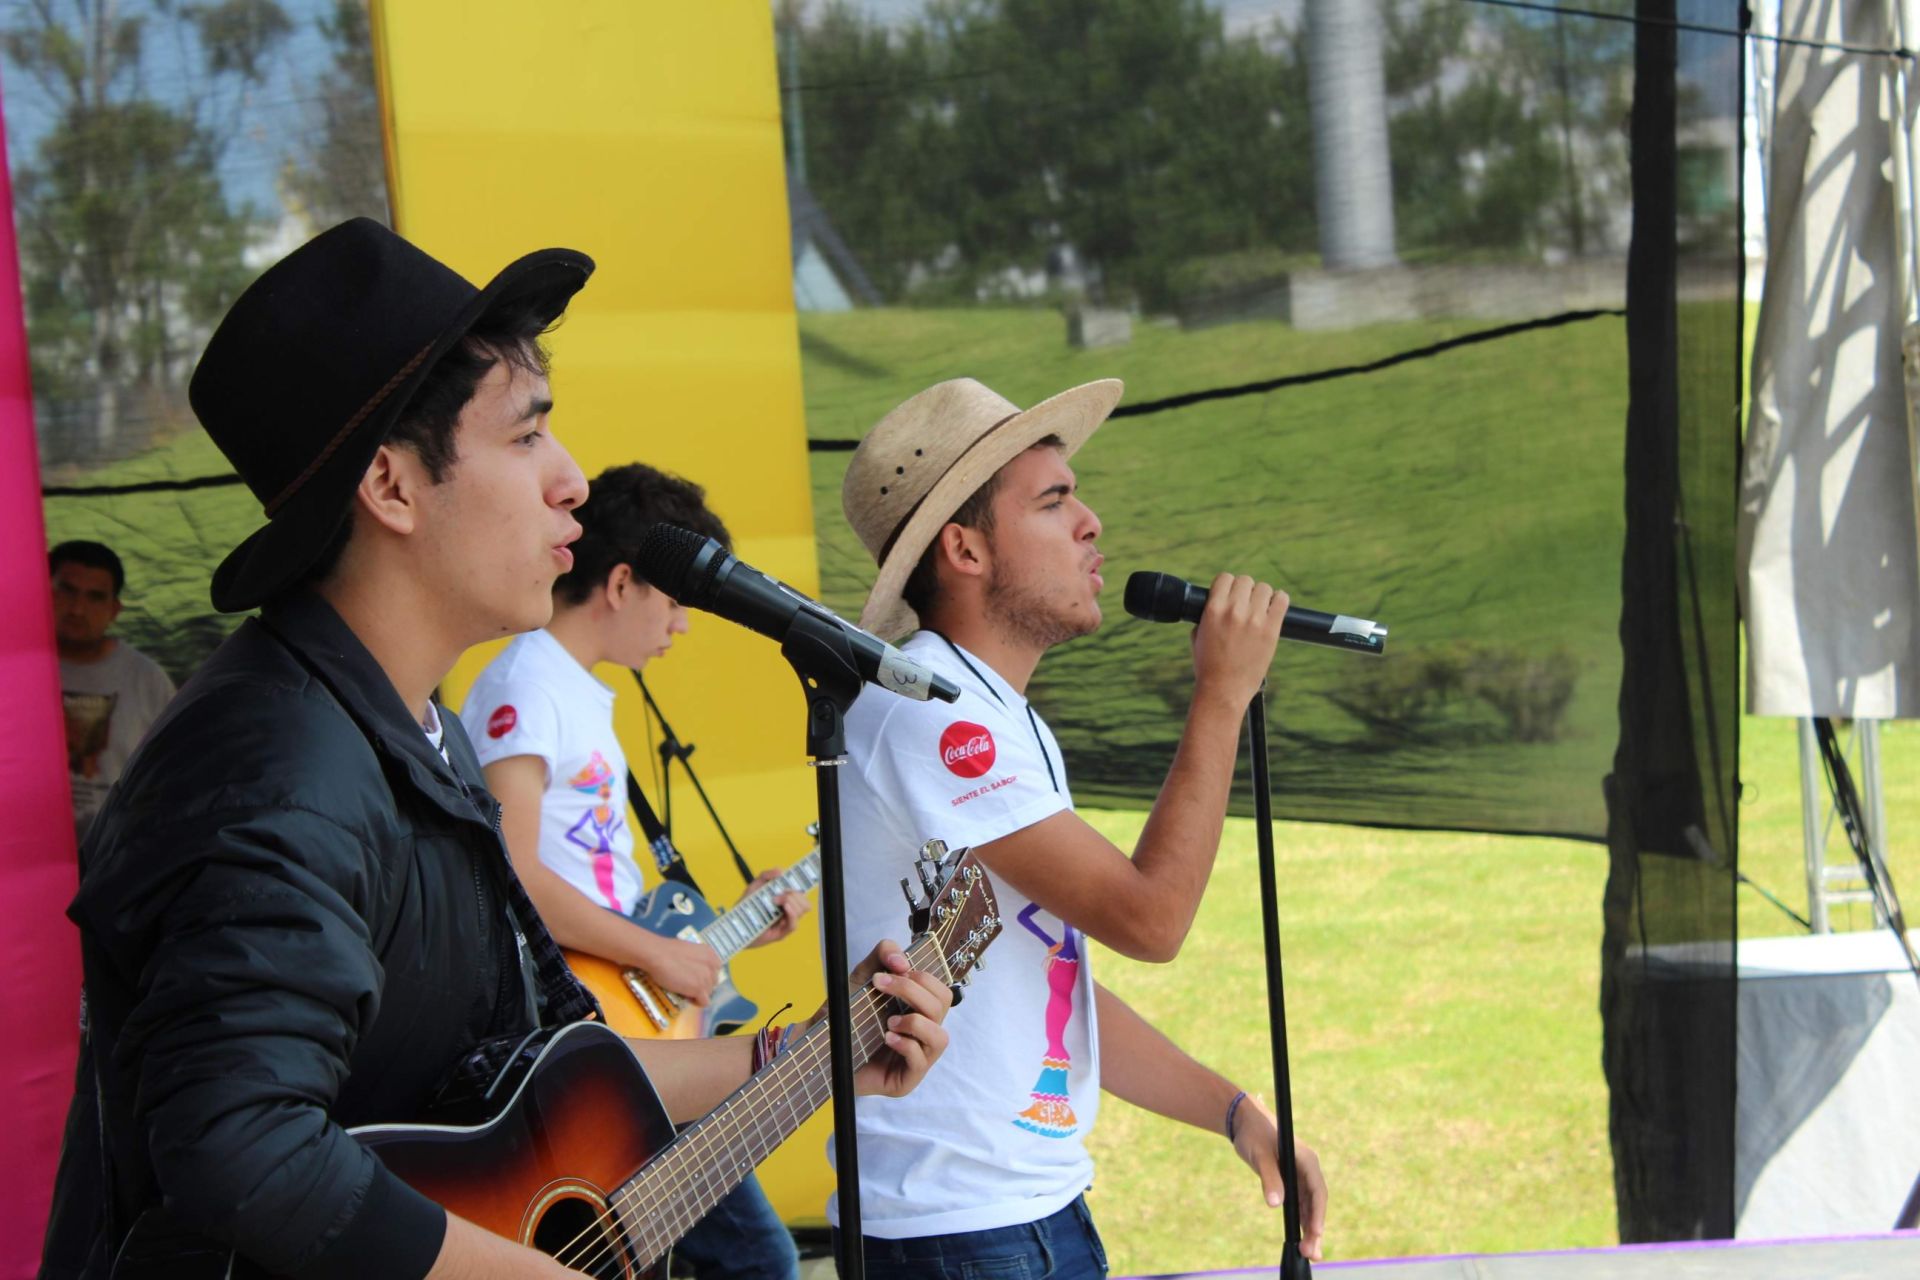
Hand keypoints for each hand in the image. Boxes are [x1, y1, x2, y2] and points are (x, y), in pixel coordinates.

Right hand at [643, 935, 721, 1005]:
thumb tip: (694, 970)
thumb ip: (697, 960)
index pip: (715, 971)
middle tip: (687, 985)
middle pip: (712, 983)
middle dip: (701, 985)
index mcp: (710, 954)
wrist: (657, 954)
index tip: (693, 977)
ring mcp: (707, 977)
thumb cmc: (667, 951)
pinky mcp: (699, 989)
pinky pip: (704, 1002)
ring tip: (683, 990)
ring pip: (708, 993)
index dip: (704, 976)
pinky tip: (686, 998)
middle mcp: (712, 965)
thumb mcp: (689, 951)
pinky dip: (696, 1002)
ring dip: (697, 993)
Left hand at [743, 868, 811, 947]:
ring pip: (802, 911)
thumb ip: (766, 875)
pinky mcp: (780, 933)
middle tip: (778, 894)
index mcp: (785, 900)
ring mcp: (785, 923)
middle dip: (794, 894)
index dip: (804, 887)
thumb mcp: (755, 886)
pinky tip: (785, 907)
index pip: (801, 894)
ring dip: (792, 901)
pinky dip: (792, 914)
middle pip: (805, 902)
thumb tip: (781, 871)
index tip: (799, 879)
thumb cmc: (746, 906)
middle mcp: (788, 912)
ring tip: (775, 900)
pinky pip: (793, 925)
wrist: (735, 923)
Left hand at [817, 940, 951, 1096]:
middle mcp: (923, 1034)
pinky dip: (905, 1045)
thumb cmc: (846, 1019)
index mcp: (918, 1012)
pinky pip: (920, 1061)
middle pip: (943, 1007)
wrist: (820, 1051)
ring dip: (915, 1022)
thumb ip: (881, 957)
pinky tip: (886, 1038)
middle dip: (913, 991)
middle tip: (883, 986)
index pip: (940, 991)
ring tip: (889, 1021)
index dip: (922, 977)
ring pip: (941, 1037)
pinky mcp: (906, 1080)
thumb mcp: (861, 980)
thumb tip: (902, 960)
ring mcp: (917, 1059)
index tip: (891, 971)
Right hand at [1189, 573, 1288, 713]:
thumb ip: (1206, 617)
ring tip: (1260, 609)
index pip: (1225, 578)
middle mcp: (1234, 610)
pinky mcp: (1271, 630)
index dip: (1228, 585)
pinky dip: (1280, 600)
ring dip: (1262, 596)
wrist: (1223, 690)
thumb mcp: (1197, 637)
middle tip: (1246, 604)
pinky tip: (1275, 608)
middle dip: (1245, 591)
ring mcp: (1254, 619)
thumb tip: (1215, 605)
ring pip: (1264, 588)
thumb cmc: (1208, 667)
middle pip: (1245, 580)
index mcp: (1213, 609)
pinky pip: (1282, 600)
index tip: (1231, 594)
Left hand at [1229, 1093, 1326, 1262]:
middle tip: (1311, 1252)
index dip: (1318, 1213)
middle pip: (1316, 1203)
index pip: (1318, 1191)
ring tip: (1309, 1252)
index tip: (1316, 1232)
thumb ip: (1269, 1178)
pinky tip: (1302, 1239)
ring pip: (1309, 1208)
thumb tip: (1276, 1204)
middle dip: (1315, 1229)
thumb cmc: (1253, 1133)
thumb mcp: (1260, 1155)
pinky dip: (1301, 1222)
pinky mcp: (1291, 1182)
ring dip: (1310, 1229)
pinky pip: (1300, 1205)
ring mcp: (1301, 1177)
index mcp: (1307, 1159)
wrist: (1244, 1121)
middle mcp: (1308, 1169)